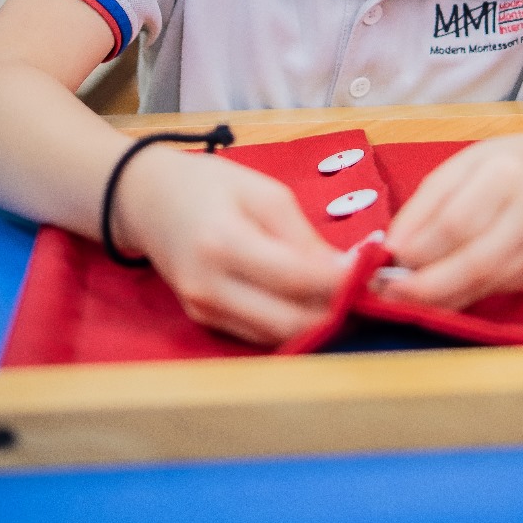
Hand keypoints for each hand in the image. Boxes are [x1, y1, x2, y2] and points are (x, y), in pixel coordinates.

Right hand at [116, 146, 348, 344]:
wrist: (145, 200)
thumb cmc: (208, 186)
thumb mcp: (262, 192)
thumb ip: (304, 235)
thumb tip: (348, 269)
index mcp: (224, 243)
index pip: (296, 278)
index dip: (341, 283)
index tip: (377, 276)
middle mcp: (209, 287)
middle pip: (289, 321)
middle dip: (336, 313)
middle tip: (370, 297)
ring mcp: (203, 310)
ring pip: (277, 337)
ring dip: (318, 324)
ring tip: (350, 302)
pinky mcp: (203, 321)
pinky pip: (258, 334)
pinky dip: (291, 325)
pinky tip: (314, 306)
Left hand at [383, 132, 522, 308]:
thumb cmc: (493, 169)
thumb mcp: (455, 170)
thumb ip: (423, 208)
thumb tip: (392, 249)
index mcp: (505, 175)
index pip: (457, 222)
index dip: (420, 247)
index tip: (387, 259)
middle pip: (475, 262)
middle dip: (426, 285)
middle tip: (387, 291)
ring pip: (484, 284)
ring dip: (438, 298)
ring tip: (402, 297)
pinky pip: (494, 290)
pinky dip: (460, 297)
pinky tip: (436, 296)